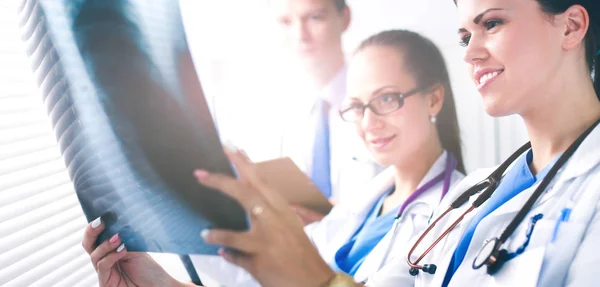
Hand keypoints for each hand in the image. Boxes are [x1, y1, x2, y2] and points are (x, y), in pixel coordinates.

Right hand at [82, 218, 180, 286]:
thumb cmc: (149, 270)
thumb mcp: (135, 250)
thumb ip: (123, 240)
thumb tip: (115, 226)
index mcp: (111, 250)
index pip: (97, 237)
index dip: (96, 227)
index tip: (104, 215)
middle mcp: (105, 260)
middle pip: (89, 245)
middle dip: (92, 232)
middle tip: (101, 222)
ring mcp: (104, 272)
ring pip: (94, 255)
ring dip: (106, 244)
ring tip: (119, 238)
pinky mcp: (105, 282)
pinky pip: (102, 266)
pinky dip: (111, 256)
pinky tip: (122, 250)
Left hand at [194, 148, 337, 286]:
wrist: (314, 281)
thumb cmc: (300, 252)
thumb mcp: (289, 225)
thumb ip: (268, 211)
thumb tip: (248, 196)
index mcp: (282, 208)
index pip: (261, 179)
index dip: (244, 162)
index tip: (229, 146)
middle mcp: (275, 220)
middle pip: (246, 193)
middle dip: (221, 181)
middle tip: (199, 173)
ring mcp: (268, 240)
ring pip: (237, 231)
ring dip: (218, 231)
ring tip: (205, 231)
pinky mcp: (260, 260)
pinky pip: (235, 253)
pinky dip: (227, 253)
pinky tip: (218, 250)